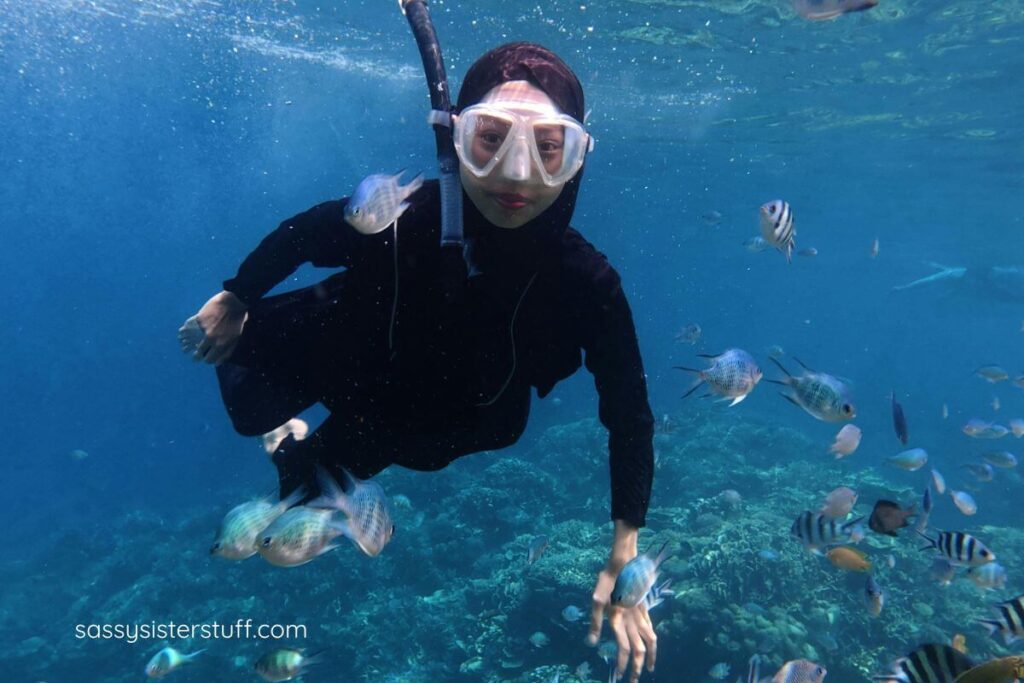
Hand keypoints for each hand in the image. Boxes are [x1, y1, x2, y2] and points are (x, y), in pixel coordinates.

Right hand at [178, 290, 247, 364]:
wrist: (234, 303)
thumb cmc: (237, 322)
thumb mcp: (235, 340)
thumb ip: (227, 353)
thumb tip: (218, 364)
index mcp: (221, 345)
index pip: (209, 359)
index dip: (206, 360)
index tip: (205, 359)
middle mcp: (210, 339)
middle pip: (198, 353)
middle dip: (196, 356)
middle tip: (194, 357)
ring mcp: (203, 329)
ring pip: (189, 340)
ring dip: (185, 344)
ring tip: (184, 345)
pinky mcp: (199, 319)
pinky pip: (188, 327)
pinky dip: (185, 330)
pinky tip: (182, 333)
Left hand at [587, 522, 655, 682]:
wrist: (625, 560)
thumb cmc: (608, 578)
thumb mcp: (596, 598)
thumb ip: (595, 621)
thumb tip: (591, 643)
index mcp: (622, 619)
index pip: (624, 648)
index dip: (623, 664)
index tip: (619, 675)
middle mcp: (634, 620)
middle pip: (640, 649)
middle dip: (637, 667)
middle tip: (634, 681)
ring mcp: (641, 614)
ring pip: (650, 641)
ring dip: (650, 657)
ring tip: (649, 668)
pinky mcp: (644, 607)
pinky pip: (651, 628)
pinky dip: (652, 641)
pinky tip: (651, 643)